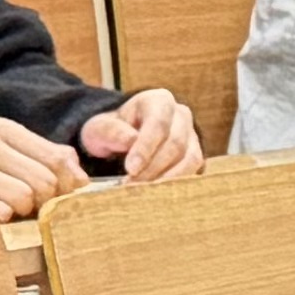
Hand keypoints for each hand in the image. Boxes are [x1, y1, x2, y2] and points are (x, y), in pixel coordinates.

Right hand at [0, 120, 84, 220]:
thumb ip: (38, 155)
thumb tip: (79, 174)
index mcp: (1, 129)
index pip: (56, 157)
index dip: (68, 184)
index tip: (63, 198)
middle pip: (44, 181)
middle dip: (45, 202)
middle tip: (33, 210)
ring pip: (22, 198)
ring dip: (22, 213)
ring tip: (9, 212)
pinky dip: (0, 220)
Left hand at [81, 90, 206, 182]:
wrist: (122, 136)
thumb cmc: (111, 130)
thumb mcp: (100, 128)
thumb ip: (111, 131)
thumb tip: (131, 140)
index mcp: (158, 100)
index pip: (158, 124)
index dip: (146, 148)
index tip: (130, 169)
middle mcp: (181, 115)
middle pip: (175, 143)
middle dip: (153, 168)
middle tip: (131, 187)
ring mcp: (191, 135)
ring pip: (190, 159)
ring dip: (167, 179)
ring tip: (143, 193)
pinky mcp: (194, 155)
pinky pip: (193, 171)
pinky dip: (176, 184)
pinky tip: (156, 194)